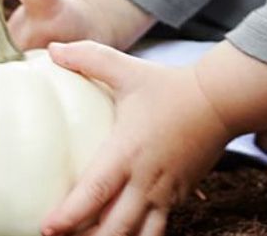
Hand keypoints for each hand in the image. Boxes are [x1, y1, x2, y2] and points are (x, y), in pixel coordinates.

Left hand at [39, 40, 233, 235]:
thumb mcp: (128, 69)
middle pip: (114, 227)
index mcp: (128, 150)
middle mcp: (145, 179)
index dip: (70, 214)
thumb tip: (52, 49)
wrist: (219, 100)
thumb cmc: (170, 86)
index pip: (95, 191)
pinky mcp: (178, 198)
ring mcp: (164, 193)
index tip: (48, 228)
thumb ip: (89, 58)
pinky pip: (157, 230)